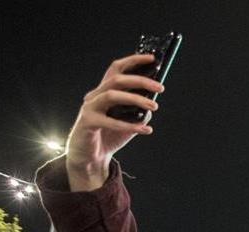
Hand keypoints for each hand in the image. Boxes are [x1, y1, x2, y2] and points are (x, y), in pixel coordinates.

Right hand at [65, 54, 163, 190]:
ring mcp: (90, 107)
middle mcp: (95, 95)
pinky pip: (111, 121)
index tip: (152, 58)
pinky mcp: (87, 122)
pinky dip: (130, 125)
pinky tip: (146, 129)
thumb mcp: (129, 121)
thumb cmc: (109, 136)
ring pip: (113, 95)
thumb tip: (152, 102)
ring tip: (154, 105)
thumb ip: (139, 110)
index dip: (133, 61)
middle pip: (117, 80)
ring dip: (136, 99)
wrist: (90, 156)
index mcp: (104, 91)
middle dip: (141, 80)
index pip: (116, 69)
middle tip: (160, 86)